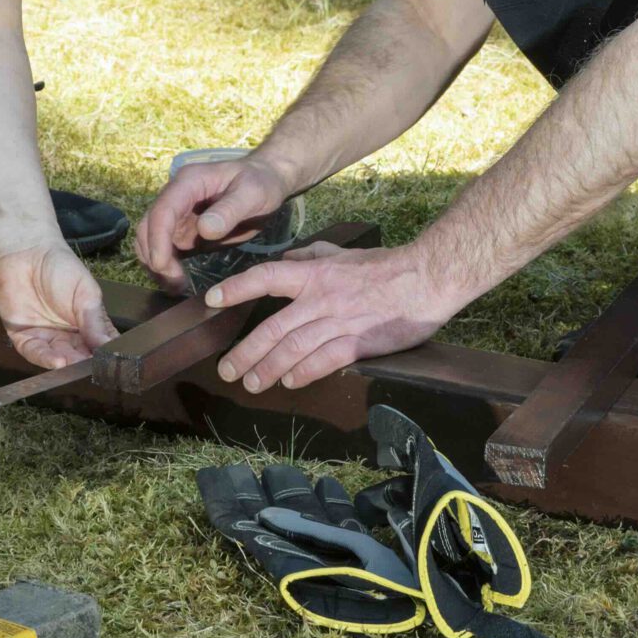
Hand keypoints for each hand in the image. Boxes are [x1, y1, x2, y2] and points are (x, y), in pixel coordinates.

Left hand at [0, 243, 114, 368]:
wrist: (27, 253)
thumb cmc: (61, 268)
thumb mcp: (86, 293)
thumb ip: (95, 321)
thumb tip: (108, 345)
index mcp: (89, 326)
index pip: (101, 347)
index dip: (106, 357)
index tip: (112, 363)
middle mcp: (69, 337)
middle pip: (80, 358)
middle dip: (85, 364)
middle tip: (93, 368)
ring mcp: (47, 339)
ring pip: (59, 359)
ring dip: (67, 365)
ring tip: (75, 365)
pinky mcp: (24, 338)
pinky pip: (35, 353)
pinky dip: (46, 359)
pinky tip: (58, 361)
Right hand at [136, 153, 294, 291]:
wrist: (266, 180)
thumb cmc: (261, 183)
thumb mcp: (253, 194)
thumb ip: (230, 210)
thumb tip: (204, 229)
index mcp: (189, 182)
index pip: (164, 210)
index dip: (158, 238)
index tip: (162, 266)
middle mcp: (177, 196)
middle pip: (150, 225)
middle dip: (155, 255)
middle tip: (174, 284)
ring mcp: (179, 213)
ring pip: (151, 238)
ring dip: (156, 263)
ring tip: (175, 288)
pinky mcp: (184, 229)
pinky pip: (166, 248)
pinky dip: (165, 265)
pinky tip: (177, 282)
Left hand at [205, 243, 471, 392]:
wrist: (426, 278)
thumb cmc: (387, 265)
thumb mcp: (345, 253)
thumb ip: (315, 254)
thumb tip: (290, 255)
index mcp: (314, 273)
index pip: (266, 277)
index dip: (237, 288)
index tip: (211, 300)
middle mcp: (320, 298)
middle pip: (272, 328)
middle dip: (246, 352)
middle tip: (227, 369)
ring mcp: (339, 321)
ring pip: (293, 349)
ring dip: (268, 369)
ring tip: (251, 384)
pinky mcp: (359, 342)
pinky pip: (324, 360)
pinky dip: (304, 373)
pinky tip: (288, 382)